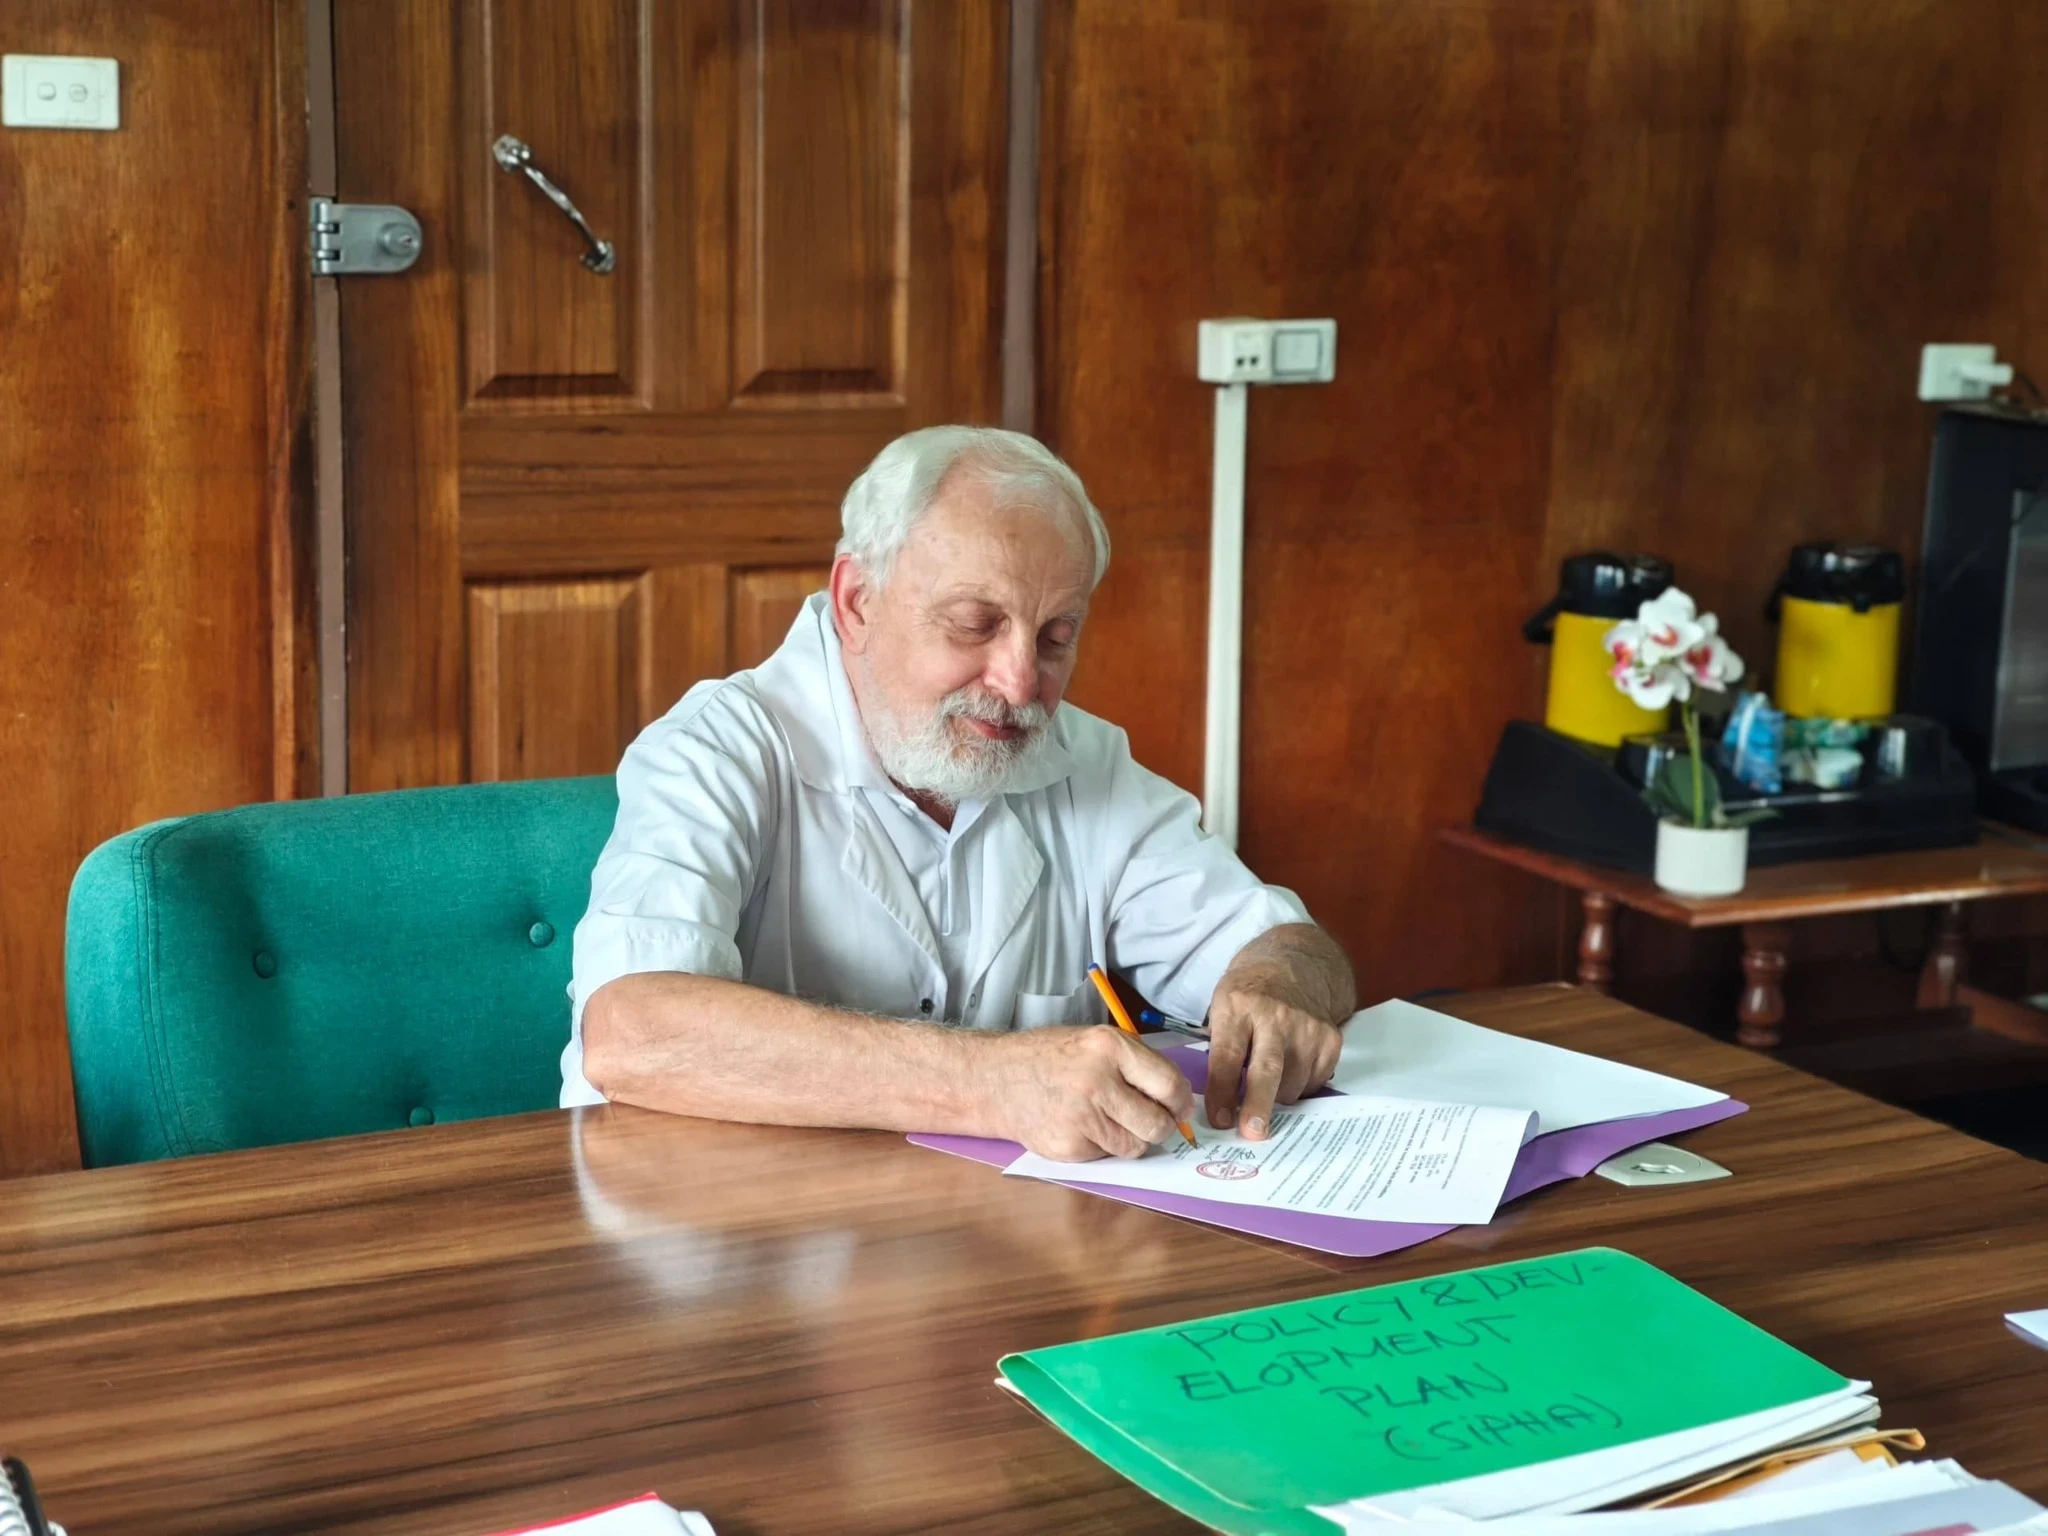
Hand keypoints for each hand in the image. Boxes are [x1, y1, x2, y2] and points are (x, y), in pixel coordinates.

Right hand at [982, 1026, 1195, 1161]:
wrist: (995, 1079)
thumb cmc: (1051, 1058)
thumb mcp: (1095, 1041)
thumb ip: (1136, 1064)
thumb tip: (1178, 1098)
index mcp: (1109, 1047)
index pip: (1168, 1084)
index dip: (1181, 1102)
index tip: (1181, 1108)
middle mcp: (1097, 1081)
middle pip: (1157, 1124)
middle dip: (1160, 1126)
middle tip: (1149, 1120)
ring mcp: (1081, 1118)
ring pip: (1135, 1146)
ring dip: (1130, 1138)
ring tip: (1107, 1119)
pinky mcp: (1069, 1147)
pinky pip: (1107, 1156)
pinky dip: (1101, 1146)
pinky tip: (1081, 1127)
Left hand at [1205, 969, 1343, 1140]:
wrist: (1291, 967)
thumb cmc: (1247, 996)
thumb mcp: (1221, 1009)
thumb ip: (1219, 1051)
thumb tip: (1220, 1108)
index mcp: (1238, 1006)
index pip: (1228, 1056)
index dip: (1222, 1092)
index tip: (1219, 1120)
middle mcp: (1275, 1015)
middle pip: (1267, 1069)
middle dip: (1259, 1104)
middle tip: (1253, 1133)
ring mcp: (1307, 1027)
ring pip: (1292, 1084)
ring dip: (1277, 1099)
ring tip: (1268, 1085)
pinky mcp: (1330, 1038)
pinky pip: (1314, 1083)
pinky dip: (1299, 1088)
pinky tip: (1290, 1070)